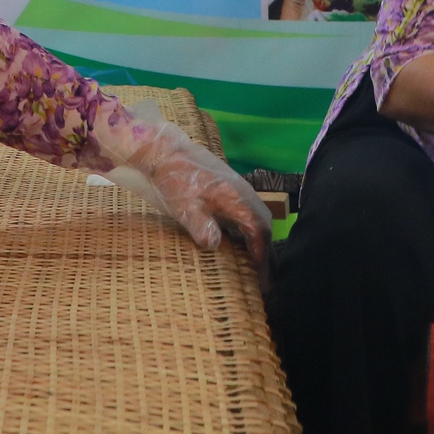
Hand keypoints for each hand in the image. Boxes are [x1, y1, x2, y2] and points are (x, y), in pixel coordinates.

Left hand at [124, 121, 272, 276]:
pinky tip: (242, 244)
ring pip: (258, 219)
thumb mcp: (184, 206)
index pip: (258, 230)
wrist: (168, 153)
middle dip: (266, 252)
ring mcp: (240, 190)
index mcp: (235, 198)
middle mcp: (244, 194)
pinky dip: (251, 232)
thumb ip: (200, 225)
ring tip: (256, 266)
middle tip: (263, 279)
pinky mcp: (232, 190)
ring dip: (260, 242)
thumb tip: (213, 246)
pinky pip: (249, 214)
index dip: (262, 256)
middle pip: (264, 226)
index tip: (262, 280)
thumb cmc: (175, 181)